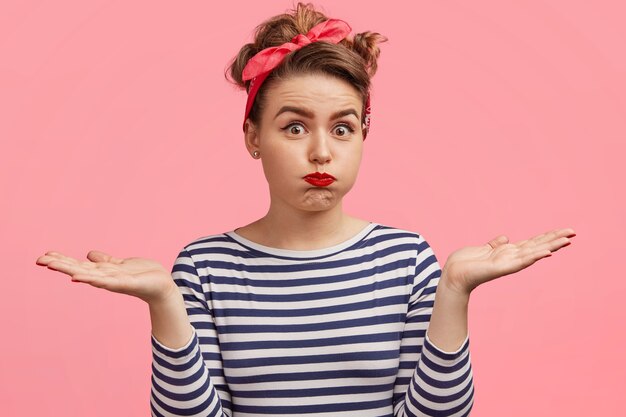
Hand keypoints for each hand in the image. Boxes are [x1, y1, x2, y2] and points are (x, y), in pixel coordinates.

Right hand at [35, 250, 176, 303]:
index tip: (43, 256)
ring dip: (70, 270)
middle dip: (60, 264)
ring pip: (87, 275)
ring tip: (53, 266)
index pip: (78, 264)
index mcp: (102, 271)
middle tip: (40, 260)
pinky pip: (106, 281)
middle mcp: (104, 277)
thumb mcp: (120, 264)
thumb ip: (105, 260)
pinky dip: (92, 279)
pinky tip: (79, 277)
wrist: (161, 285)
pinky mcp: (125, 283)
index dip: (62, 260)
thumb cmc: (142, 275)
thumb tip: (89, 254)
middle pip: (78, 269)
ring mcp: (113, 281)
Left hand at [442, 227, 575, 295]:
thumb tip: (505, 238)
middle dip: (555, 239)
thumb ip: (495, 244)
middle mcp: (511, 257)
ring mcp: (508, 263)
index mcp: (508, 252)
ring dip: (551, 246)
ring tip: (567, 240)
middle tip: (573, 232)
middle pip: (538, 246)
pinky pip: (521, 261)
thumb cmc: (466, 263)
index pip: (532, 243)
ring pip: (534, 252)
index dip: (547, 236)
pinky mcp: (502, 268)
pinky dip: (534, 256)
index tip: (564, 231)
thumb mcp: (483, 249)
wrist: (453, 275)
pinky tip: (547, 252)